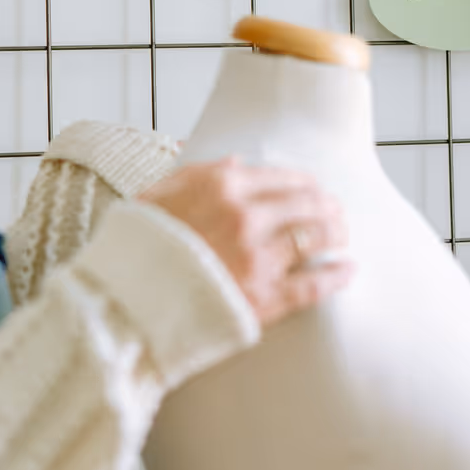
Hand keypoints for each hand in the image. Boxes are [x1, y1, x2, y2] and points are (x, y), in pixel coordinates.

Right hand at [139, 157, 352, 327]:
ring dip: (336, 233)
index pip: (284, 177)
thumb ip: (198, 173)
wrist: (121, 306)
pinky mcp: (264, 300)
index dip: (306, 184)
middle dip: (328, 206)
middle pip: (309, 204)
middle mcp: (246, 217)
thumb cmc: (134, 250)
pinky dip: (336, 276)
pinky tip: (348, 270)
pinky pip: (313, 284)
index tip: (313, 190)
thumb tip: (236, 163)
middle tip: (336, 212)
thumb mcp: (156, 196)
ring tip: (342, 236)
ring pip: (317, 237)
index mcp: (221, 187)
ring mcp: (258, 259)